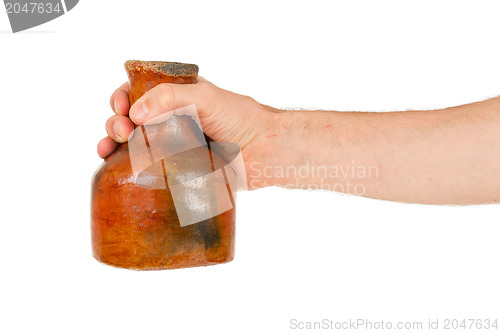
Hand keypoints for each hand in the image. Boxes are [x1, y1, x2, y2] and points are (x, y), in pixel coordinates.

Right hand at [97, 78, 272, 166]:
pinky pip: (150, 170)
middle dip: (116, 122)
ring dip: (114, 146)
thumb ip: (170, 97)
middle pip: (132, 121)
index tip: (121, 108)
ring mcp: (175, 147)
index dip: (124, 98)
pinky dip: (129, 169)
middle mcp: (173, 122)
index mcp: (178, 99)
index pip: (140, 94)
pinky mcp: (180, 171)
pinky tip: (117, 169)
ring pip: (136, 145)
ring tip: (106, 150)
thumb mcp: (205, 97)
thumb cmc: (240, 119)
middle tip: (120, 131)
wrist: (264, 152)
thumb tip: (136, 113)